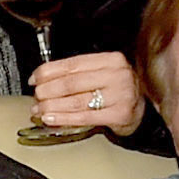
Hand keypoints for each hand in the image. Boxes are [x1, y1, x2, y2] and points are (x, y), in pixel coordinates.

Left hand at [28, 49, 143, 136]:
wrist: (143, 108)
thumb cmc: (118, 90)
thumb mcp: (102, 73)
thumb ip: (78, 74)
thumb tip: (43, 80)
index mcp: (111, 59)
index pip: (72, 64)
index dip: (48, 72)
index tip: (34, 79)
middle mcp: (117, 74)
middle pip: (71, 83)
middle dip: (47, 91)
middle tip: (36, 97)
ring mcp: (120, 95)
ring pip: (75, 101)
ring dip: (51, 106)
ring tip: (39, 110)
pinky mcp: (119, 114)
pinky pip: (84, 117)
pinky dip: (63, 118)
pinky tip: (50, 119)